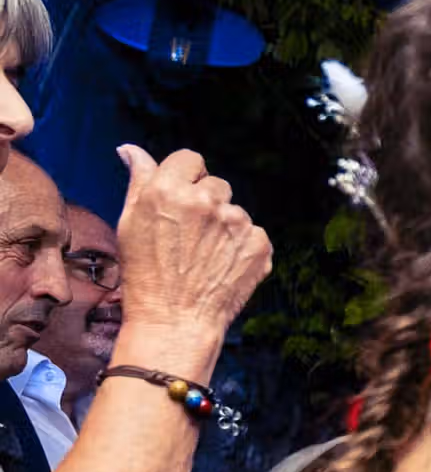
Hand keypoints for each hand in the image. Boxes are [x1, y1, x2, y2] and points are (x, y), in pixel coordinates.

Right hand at [114, 145, 272, 357]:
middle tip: (190, 236)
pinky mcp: (259, 244)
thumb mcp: (130, 222)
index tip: (181, 198)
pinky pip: (253, 234)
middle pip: (216, 184)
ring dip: (225, 227)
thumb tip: (131, 150)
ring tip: (204, 257)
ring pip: (235, 211)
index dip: (186, 178)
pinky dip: (242, 248)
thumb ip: (139, 180)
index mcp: (169, 189)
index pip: (190, 159)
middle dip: (206, 203)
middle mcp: (206, 201)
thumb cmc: (145, 273)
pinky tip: (222, 267)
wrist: (175, 321)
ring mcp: (237, 223)